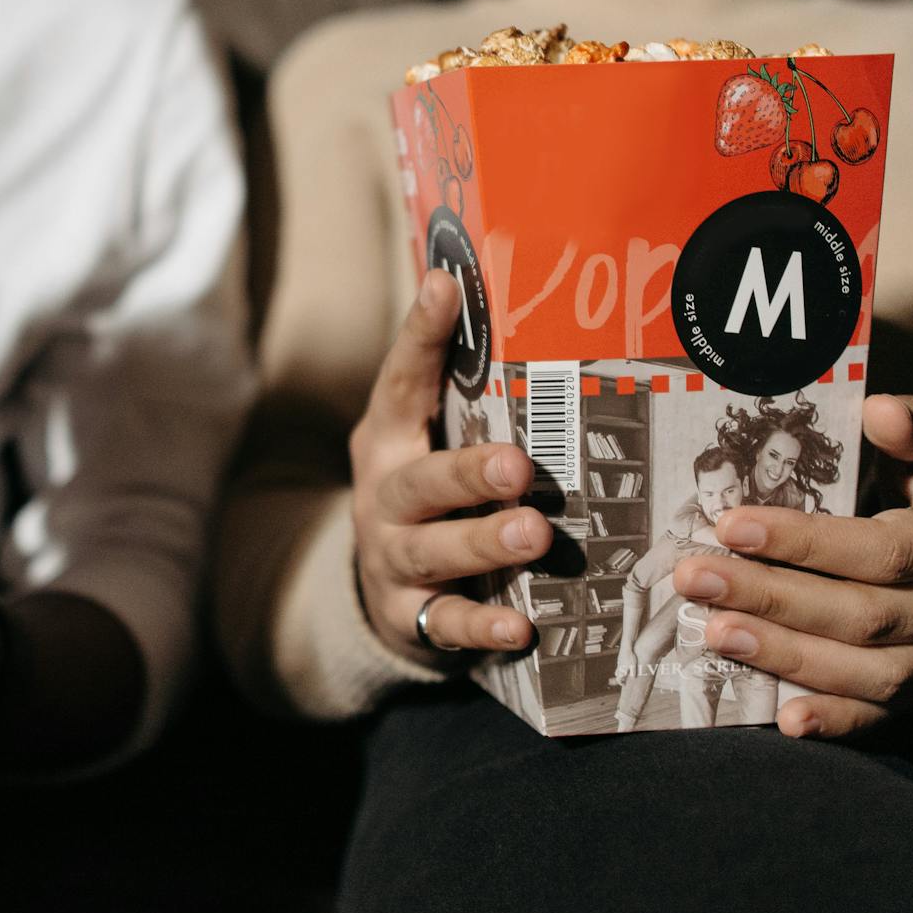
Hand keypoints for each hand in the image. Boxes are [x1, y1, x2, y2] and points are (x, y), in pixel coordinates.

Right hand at [349, 270, 552, 662]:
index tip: (446, 286)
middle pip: (418, 482)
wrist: (380, 594)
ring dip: (481, 542)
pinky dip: (480, 626)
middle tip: (517, 465)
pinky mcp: (410, 615)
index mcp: (389, 439)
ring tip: (532, 534)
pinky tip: (519, 626)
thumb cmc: (428, 496)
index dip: (421, 334)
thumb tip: (497, 288)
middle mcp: (383, 496)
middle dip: (466, 473)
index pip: (400, 380)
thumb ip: (458, 387)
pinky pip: (445, 623)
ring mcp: (392, 558)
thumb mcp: (427, 439)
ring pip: (432, 551)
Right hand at [610, 653, 636, 686]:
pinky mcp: (619, 658)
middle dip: (620, 678)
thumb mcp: (633, 665)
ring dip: (620, 672)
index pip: (619, 679)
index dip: (620, 683)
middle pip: (617, 675)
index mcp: (622, 669)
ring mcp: (619, 662)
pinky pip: (619, 664)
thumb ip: (633, 672)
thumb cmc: (630, 657)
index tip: (623, 684)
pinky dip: (621, 667)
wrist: (626, 647)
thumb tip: (634, 677)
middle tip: (624, 680)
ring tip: (625, 673)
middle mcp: (619, 667)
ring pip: (618, 669)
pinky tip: (626, 665)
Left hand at [674, 393, 912, 739]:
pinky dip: (836, 721)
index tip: (732, 526)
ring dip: (788, 657)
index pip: (885, 550)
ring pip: (870, 673)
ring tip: (716, 633)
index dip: (807, 543)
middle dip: (772, 599)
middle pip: (864, 615)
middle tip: (695, 577)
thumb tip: (879, 412)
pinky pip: (881, 716)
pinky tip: (783, 720)